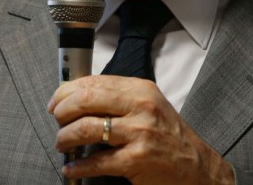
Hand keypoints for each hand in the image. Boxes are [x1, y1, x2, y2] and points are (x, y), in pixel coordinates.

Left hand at [48, 76, 234, 184]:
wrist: (196, 167)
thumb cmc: (168, 136)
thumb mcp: (148, 105)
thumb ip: (118, 98)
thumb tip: (77, 98)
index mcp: (140, 90)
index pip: (93, 82)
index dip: (66, 92)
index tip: (56, 102)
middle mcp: (140, 107)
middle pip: (85, 100)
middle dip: (62, 112)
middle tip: (57, 121)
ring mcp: (139, 133)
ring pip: (85, 129)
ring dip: (65, 138)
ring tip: (63, 144)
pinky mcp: (136, 160)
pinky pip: (96, 162)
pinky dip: (78, 167)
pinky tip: (72, 168)